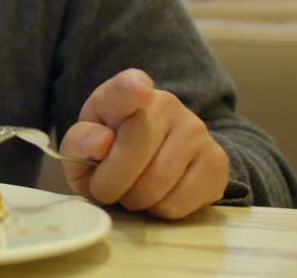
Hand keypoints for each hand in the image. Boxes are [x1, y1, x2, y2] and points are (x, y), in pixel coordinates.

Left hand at [59, 68, 228, 218]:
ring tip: (131, 190)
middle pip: (133, 152)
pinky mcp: (217, 163)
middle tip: (106, 187)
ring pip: (157, 184)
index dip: (132, 89)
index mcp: (126, 91)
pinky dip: (159, 210)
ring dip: (134, 200)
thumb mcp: (82, 143)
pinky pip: (178, 203)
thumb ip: (80, 141)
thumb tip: (100, 143)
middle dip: (110, 183)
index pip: (129, 86)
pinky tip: (156, 195)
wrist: (151, 158)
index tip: (138, 91)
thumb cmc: (109, 149)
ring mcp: (197, 131)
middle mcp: (167, 104)